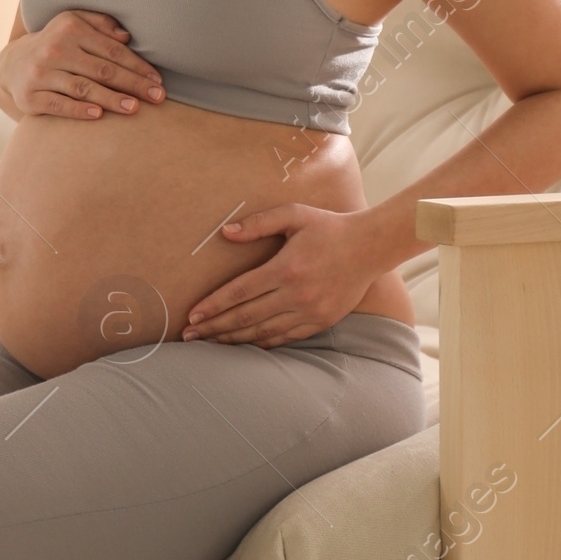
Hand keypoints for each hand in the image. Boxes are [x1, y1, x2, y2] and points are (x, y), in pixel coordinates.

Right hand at [0, 10, 164, 119]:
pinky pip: (59, 105)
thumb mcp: (74, 23)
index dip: (137, 66)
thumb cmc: (56, 44)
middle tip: (157, 97)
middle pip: (102, 70)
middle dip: (133, 84)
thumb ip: (101, 24)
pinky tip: (99, 115)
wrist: (13, 65)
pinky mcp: (30, 96)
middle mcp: (54, 49)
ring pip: (83, 88)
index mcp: (70, 28)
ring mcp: (41, 74)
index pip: (112, 50)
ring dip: (112, 99)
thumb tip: (127, 36)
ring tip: (134, 108)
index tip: (157, 80)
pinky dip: (79, 110)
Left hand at [180, 204, 385, 347]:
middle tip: (189, 336)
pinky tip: (244, 344)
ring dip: (233, 339)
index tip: (192, 316)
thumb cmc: (328, 227)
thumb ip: (258, 223)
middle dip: (214, 328)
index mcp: (286, 268)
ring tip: (210, 343)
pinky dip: (261, 343)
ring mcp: (310, 312)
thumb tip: (225, 232)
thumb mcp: (294, 215)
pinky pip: (285, 338)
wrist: (370, 247)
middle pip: (245, 317)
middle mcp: (297, 294)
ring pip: (263, 332)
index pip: (239, 292)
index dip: (212, 306)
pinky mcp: (321, 322)